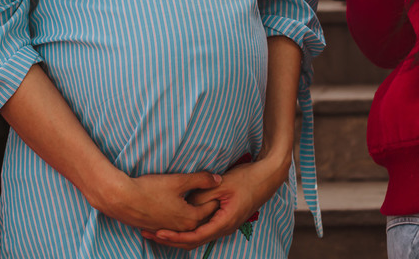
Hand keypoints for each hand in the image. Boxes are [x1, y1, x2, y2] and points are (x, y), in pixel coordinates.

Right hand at [92, 171, 221, 233]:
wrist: (123, 199)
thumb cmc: (151, 189)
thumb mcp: (179, 180)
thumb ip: (200, 179)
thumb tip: (218, 179)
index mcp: (191, 218)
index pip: (210, 208)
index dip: (215, 196)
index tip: (220, 188)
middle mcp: (182, 228)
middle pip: (200, 218)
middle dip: (206, 208)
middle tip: (212, 196)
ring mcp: (169, 230)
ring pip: (186, 223)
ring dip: (192, 214)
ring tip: (195, 202)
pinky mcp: (157, 229)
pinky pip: (173, 226)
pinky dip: (179, 219)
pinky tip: (176, 211)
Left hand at [139, 157, 288, 249]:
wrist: (267, 177)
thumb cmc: (247, 179)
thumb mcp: (222, 184)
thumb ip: (202, 194)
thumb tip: (185, 203)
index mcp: (223, 223)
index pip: (195, 237)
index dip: (175, 237)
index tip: (159, 232)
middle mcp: (223, 228)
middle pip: (193, 242)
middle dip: (171, 240)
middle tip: (150, 234)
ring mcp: (224, 225)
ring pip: (197, 237)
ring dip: (178, 235)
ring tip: (158, 230)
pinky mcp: (223, 219)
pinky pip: (202, 229)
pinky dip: (187, 229)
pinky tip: (176, 223)